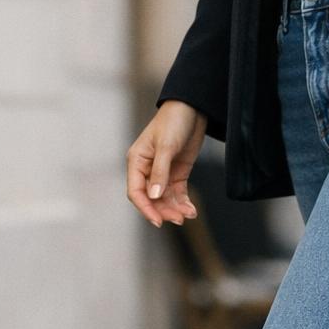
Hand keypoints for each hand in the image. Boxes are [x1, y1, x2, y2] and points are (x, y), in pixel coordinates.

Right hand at [126, 101, 206, 226]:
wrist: (192, 108)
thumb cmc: (173, 121)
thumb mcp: (166, 146)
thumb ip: (160, 172)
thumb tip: (154, 196)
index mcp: (136, 162)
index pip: (136, 192)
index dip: (145, 208)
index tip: (157, 221)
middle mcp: (147, 170)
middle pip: (151, 198)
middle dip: (163, 210)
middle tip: (178, 219)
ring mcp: (162, 173)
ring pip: (164, 199)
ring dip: (174, 209)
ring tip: (188, 215)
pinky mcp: (177, 173)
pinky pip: (177, 193)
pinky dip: (183, 203)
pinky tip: (191, 210)